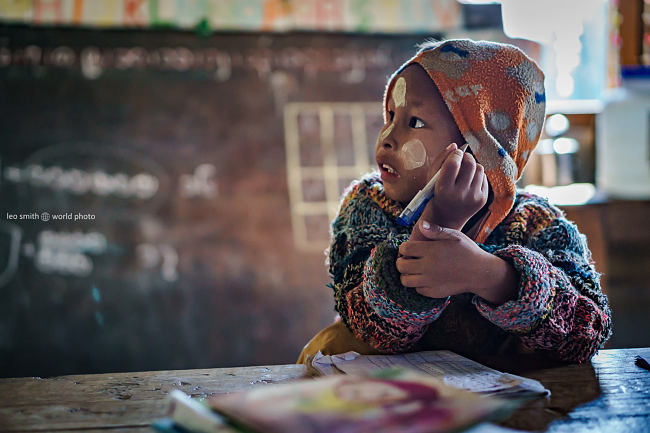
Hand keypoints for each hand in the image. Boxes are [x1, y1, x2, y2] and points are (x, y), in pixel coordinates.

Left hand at [397, 221, 518, 303]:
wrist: (480, 272)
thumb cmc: (467, 251)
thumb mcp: (454, 236)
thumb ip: (436, 230)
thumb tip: (421, 224)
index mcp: (431, 251)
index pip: (404, 249)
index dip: (403, 247)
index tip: (409, 248)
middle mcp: (428, 267)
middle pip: (401, 265)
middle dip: (401, 261)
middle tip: (408, 259)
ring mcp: (430, 281)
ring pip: (405, 280)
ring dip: (406, 274)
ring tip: (413, 269)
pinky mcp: (433, 292)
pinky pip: (417, 289)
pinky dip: (417, 284)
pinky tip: (424, 278)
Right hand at [424, 145, 487, 230]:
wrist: (445, 219)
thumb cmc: (436, 194)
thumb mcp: (432, 178)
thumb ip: (441, 159)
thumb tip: (455, 145)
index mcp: (444, 189)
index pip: (453, 163)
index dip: (455, 154)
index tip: (455, 154)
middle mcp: (460, 195)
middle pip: (470, 164)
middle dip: (466, 157)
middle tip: (462, 158)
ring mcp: (473, 198)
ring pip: (479, 169)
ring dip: (472, 165)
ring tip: (465, 170)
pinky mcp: (482, 200)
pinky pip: (484, 178)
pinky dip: (477, 175)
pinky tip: (469, 181)